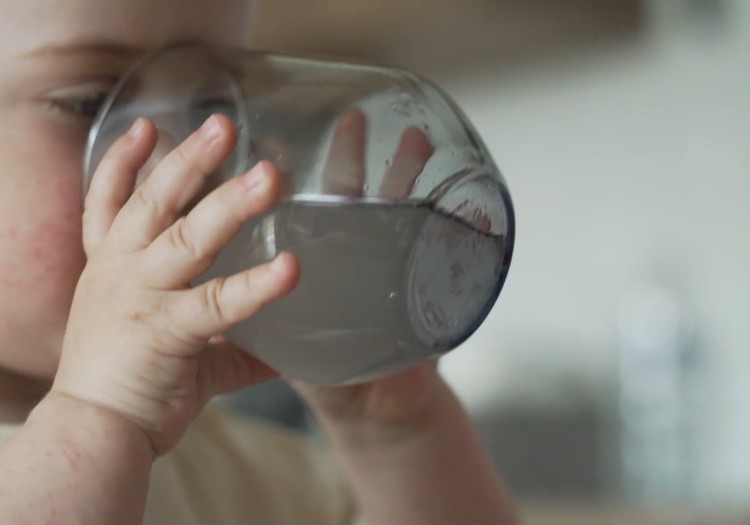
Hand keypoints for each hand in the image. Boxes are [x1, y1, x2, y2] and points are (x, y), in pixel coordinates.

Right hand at [53, 115, 298, 454]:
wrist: (93, 433)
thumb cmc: (124, 385)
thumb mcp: (170, 348)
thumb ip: (225, 345)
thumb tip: (276, 354)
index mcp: (112, 268)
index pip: (109, 202)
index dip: (124, 161)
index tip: (146, 125)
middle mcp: (121, 272)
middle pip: (154, 201)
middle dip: (189, 160)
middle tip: (224, 124)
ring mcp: (142, 297)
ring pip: (186, 236)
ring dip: (229, 202)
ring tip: (268, 174)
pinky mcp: (167, 330)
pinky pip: (218, 302)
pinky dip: (256, 284)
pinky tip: (290, 268)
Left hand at [291, 109, 444, 433]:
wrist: (375, 413)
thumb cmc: (332, 378)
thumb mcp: (293, 344)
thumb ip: (263, 324)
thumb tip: (223, 304)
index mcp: (315, 266)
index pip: (296, 211)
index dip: (289, 177)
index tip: (275, 134)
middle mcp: (352, 260)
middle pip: (348, 198)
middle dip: (352, 159)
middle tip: (353, 120)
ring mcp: (390, 274)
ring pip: (396, 217)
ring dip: (406, 178)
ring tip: (417, 141)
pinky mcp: (421, 300)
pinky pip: (437, 259)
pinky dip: (455, 234)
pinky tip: (466, 209)